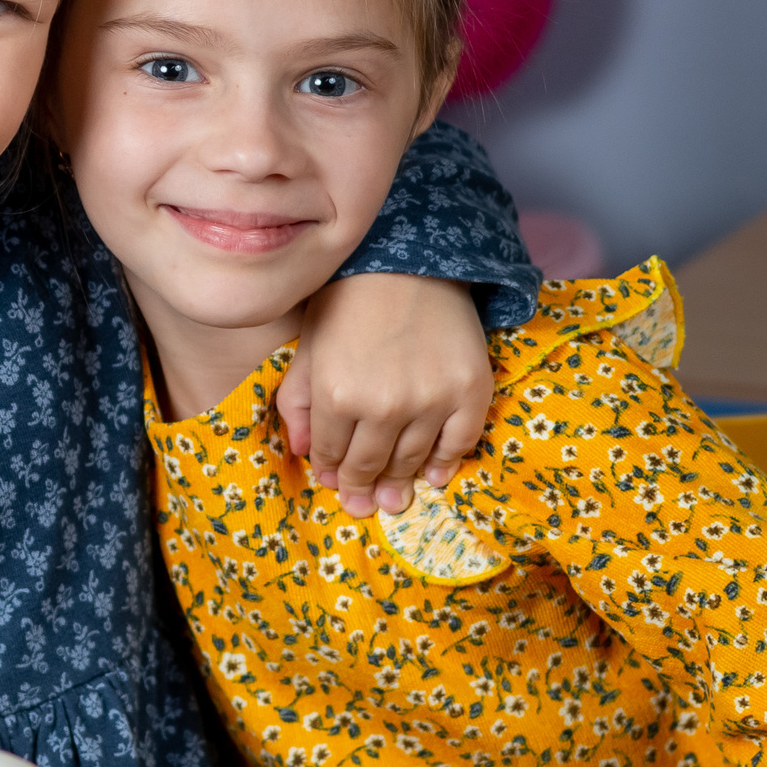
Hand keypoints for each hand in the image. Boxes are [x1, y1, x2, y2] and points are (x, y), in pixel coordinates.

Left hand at [282, 273, 490, 514]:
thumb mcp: (307, 348)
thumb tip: (302, 453)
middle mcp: (382, 406)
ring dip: (400, 482)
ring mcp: (430, 401)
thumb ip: (297, 402)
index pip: (330, 454)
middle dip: (362, 488)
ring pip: (411, 460)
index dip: (331, 472)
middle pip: (370, 464)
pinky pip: (459, 444)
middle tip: (363, 505)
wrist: (406, 262)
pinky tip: (433, 475)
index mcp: (335, 395)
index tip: (335, 482)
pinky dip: (446, 465)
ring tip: (394, 498)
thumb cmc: (346, 301)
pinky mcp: (469, 391)